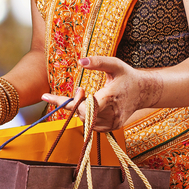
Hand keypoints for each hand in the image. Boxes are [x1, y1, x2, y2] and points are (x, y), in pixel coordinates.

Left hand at [42, 56, 160, 131]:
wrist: (143, 91)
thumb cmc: (127, 76)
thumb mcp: (114, 64)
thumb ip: (98, 62)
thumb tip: (80, 62)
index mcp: (110, 98)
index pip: (81, 104)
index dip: (63, 101)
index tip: (45, 96)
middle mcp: (111, 114)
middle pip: (81, 113)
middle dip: (75, 102)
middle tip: (81, 89)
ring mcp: (112, 123)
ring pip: (85, 120)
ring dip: (81, 109)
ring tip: (92, 96)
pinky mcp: (113, 127)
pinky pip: (92, 124)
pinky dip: (89, 115)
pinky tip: (95, 105)